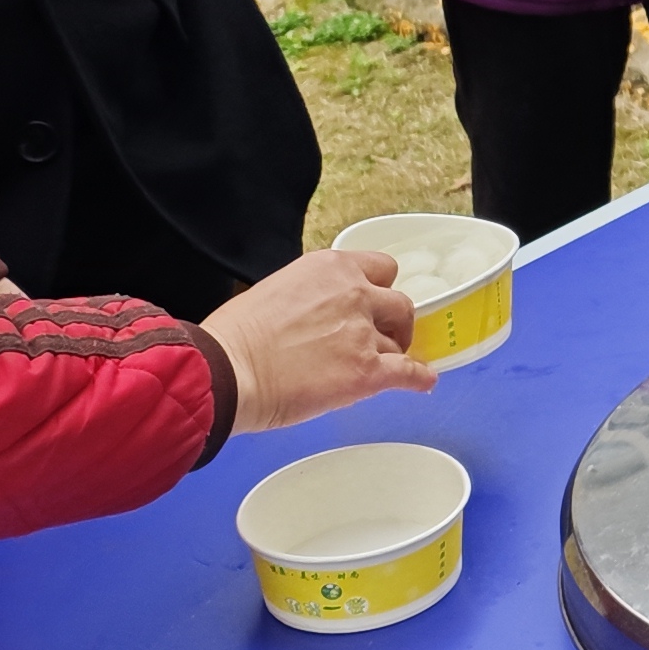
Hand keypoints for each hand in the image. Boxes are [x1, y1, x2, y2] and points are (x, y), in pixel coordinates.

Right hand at [207, 247, 433, 433]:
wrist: (226, 371)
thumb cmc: (235, 335)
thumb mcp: (278, 289)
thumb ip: (314, 296)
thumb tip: (321, 316)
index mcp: (332, 267)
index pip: (382, 269)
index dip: (380, 291)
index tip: (375, 305)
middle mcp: (355, 293)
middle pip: (400, 305)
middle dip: (393, 323)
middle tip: (382, 339)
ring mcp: (364, 333)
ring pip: (399, 342)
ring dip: (391, 355)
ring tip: (379, 368)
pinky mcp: (367, 372)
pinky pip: (409, 374)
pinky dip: (419, 379)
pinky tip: (423, 382)